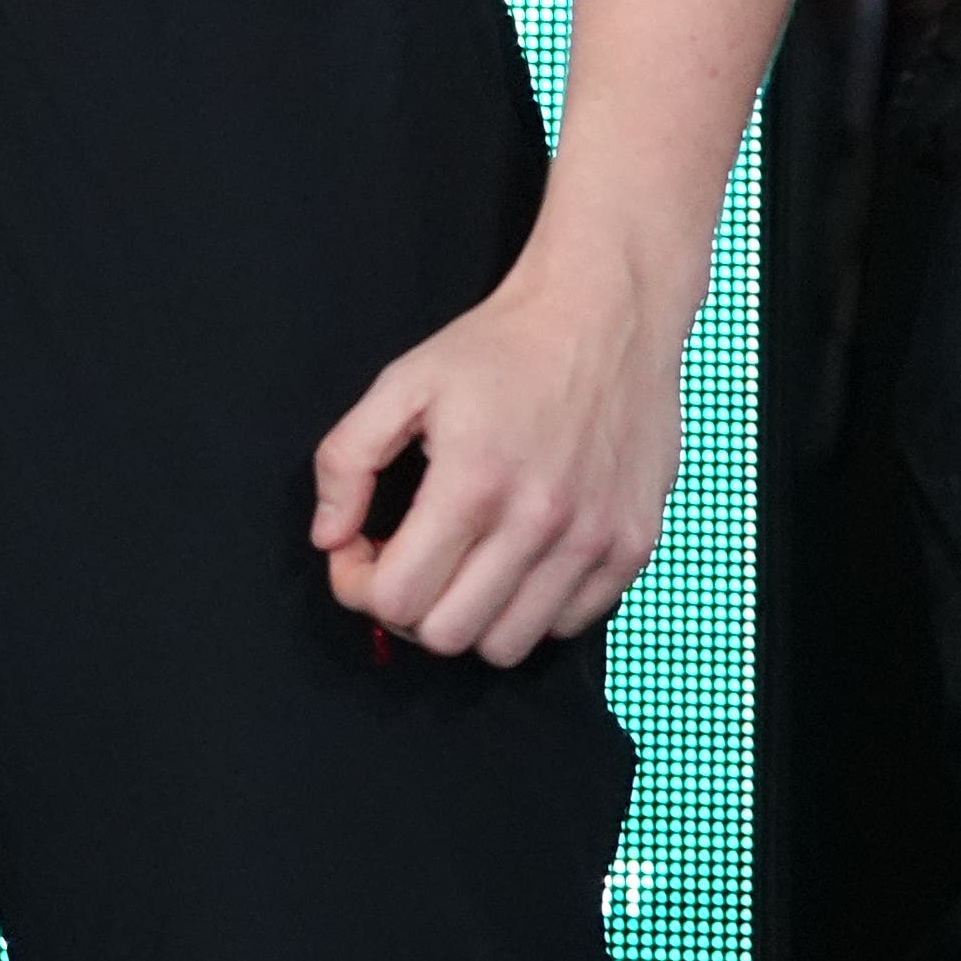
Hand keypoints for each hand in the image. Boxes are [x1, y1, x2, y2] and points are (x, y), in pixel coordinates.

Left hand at [306, 248, 682, 664]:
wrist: (604, 314)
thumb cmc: (500, 348)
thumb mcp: (401, 383)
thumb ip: (347, 461)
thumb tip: (329, 536)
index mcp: (473, 484)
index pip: (397, 600)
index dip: (360, 585)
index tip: (361, 551)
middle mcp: (539, 524)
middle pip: (449, 637)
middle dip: (409, 608)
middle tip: (406, 561)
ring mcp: (593, 542)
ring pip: (510, 646)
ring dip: (470, 617)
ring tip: (461, 563)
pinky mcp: (632, 547)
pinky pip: (568, 625)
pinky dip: (531, 609)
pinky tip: (514, 558)